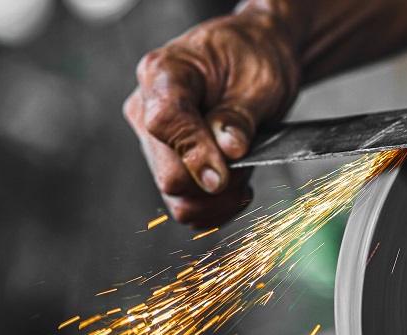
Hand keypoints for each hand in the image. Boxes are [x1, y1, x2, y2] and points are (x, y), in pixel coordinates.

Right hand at [124, 8, 300, 227]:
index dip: (197, 154)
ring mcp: (153, 141)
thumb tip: (228, 152)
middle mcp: (147, 108)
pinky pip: (185, 206)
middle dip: (217, 181)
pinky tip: (237, 187)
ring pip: (177, 198)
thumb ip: (240, 116)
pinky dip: (215, 207)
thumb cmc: (256, 58)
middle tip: (249, 162)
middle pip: (170, 174)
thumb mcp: (259, 80)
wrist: (259, 56)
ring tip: (245, 174)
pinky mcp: (168, 164)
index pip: (164, 123)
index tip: (227, 173)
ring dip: (218, 200)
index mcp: (163, 73)